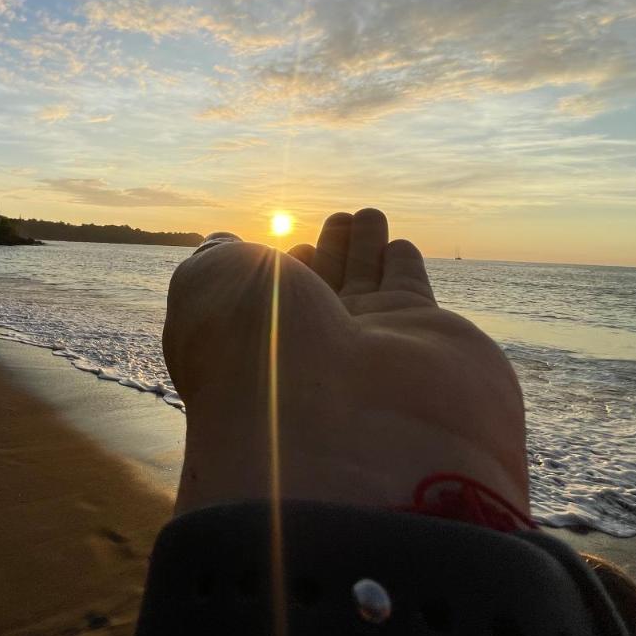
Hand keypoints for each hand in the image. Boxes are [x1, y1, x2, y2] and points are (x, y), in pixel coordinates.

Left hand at [163, 209, 528, 516]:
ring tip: (365, 216)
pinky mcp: (429, 340)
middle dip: (328, 252)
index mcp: (250, 341)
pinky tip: (399, 247)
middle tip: (337, 220)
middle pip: (320, 287)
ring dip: (365, 247)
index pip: (263, 293)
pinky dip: (404, 263)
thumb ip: (215, 259)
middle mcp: (309, 349)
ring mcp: (368, 345)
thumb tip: (224, 245)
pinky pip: (411, 290)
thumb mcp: (206, 283)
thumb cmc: (254, 350)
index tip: (276, 243)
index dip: (270, 266)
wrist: (344, 420)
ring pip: (368, 282)